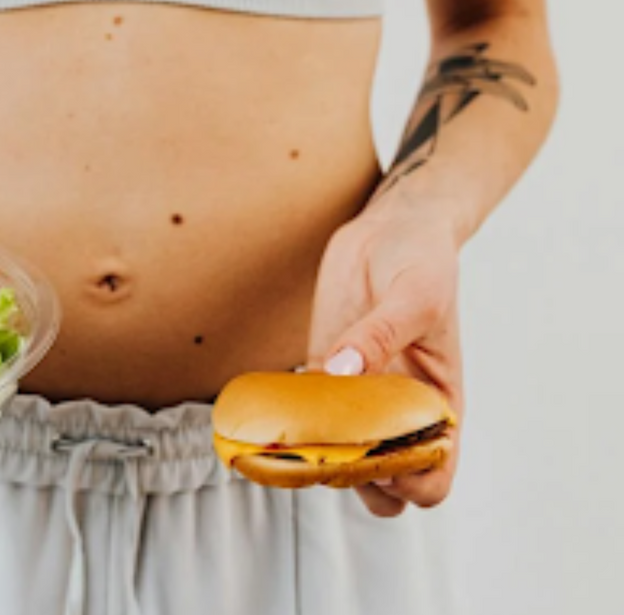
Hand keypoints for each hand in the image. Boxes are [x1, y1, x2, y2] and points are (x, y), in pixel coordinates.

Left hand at [307, 202, 464, 516]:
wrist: (391, 228)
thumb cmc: (423, 261)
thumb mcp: (414, 296)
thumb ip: (379, 336)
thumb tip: (342, 371)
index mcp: (438, 405)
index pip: (434, 478)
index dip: (408, 483)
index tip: (379, 454)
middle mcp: (398, 411)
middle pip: (380, 486)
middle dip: (355, 479)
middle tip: (329, 444)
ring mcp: (358, 396)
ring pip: (337, 457)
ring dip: (315, 454)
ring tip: (296, 428)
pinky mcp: (323, 371)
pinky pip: (305, 414)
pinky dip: (288, 420)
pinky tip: (275, 405)